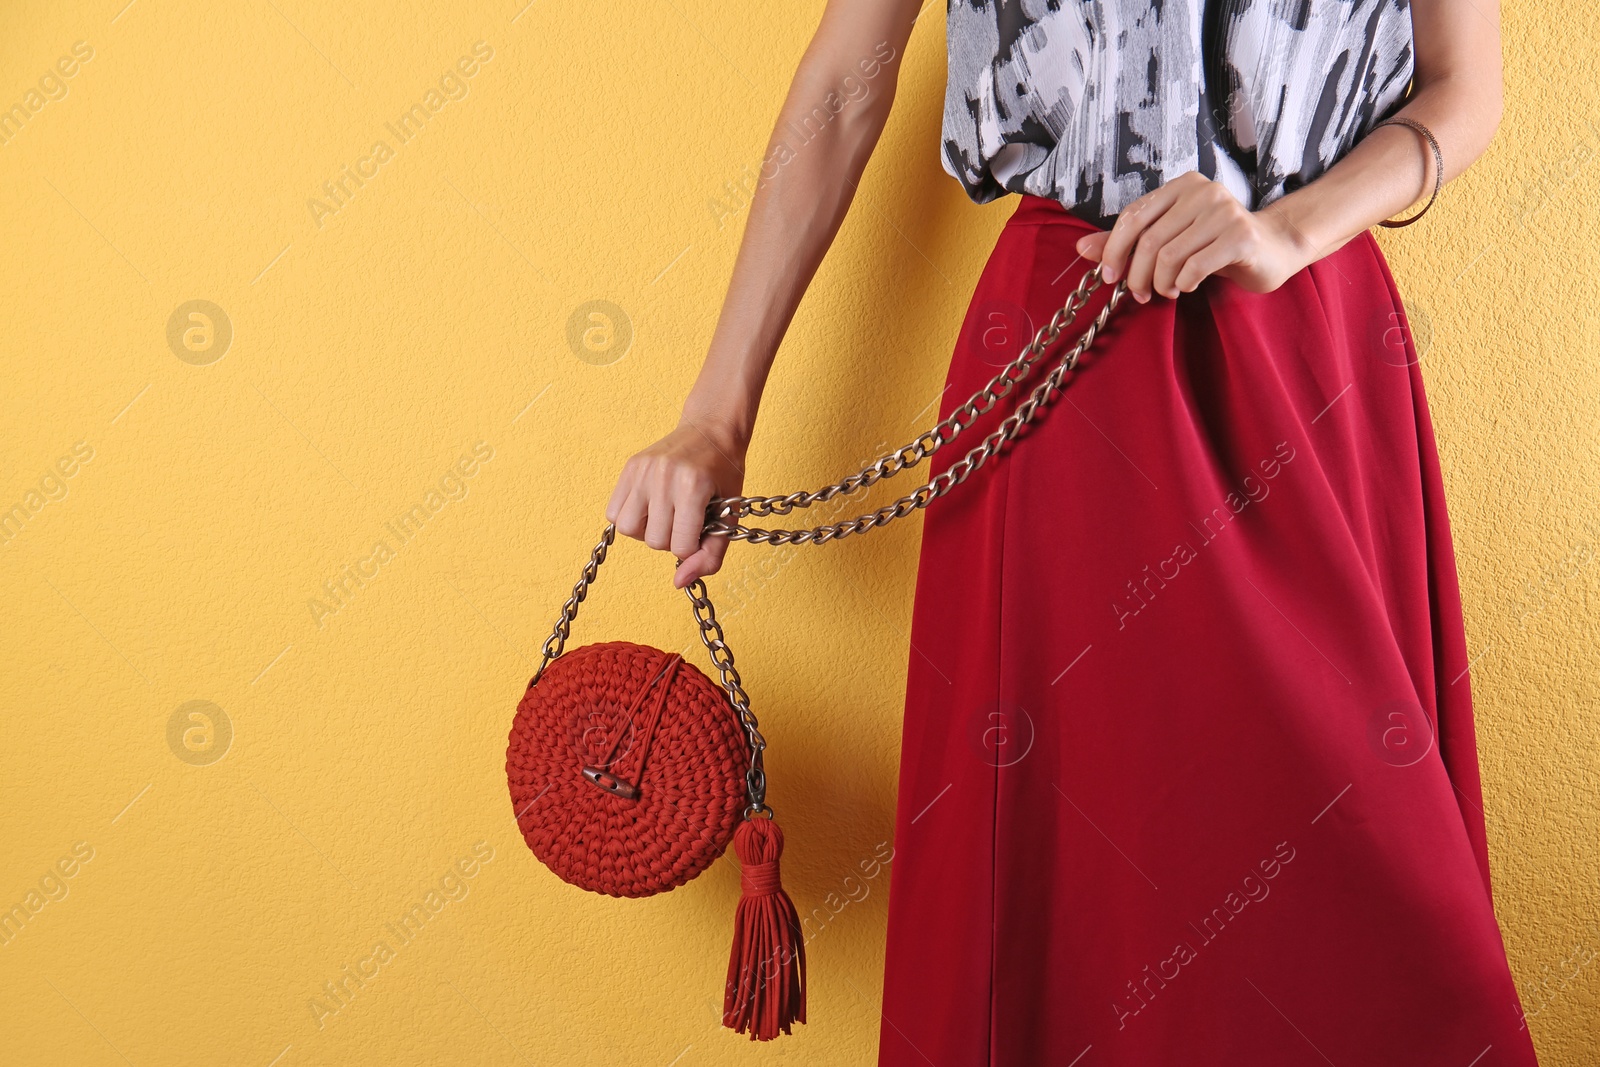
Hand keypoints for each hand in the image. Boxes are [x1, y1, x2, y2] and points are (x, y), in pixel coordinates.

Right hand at [605, 417, 746, 588]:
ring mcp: (643, 471)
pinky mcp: (630, 467)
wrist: (712, 430)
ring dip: (647, 530)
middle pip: (653, 541)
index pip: (679, 546)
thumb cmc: (724, 474)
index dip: (692, 546)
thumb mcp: (729, 514)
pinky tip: (650, 507)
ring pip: (628, 529)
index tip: (702, 529)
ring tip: (665, 515)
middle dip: (671, 538)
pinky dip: (630, 517)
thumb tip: (679, 583)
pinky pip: (613, 512)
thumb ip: (710, 554)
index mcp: (693, 487)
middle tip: (685, 519)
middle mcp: (664, 477)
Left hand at [1074, 172, 1314, 301]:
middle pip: (1149, 240)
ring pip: (1169, 255)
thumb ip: (1128, 241)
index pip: (1133, 216)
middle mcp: (1203, 191)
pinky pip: (1195, 266)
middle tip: (1140, 294)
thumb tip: (1081, 247)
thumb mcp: (1170, 239)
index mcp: (1181, 186)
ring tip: (1167, 291)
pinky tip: (1187, 286)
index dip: (1114, 249)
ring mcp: (1225, 211)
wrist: (1272, 248)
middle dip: (1137, 275)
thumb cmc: (1215, 245)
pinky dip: (1183, 283)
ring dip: (1161, 283)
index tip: (1110, 276)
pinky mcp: (1241, 235)